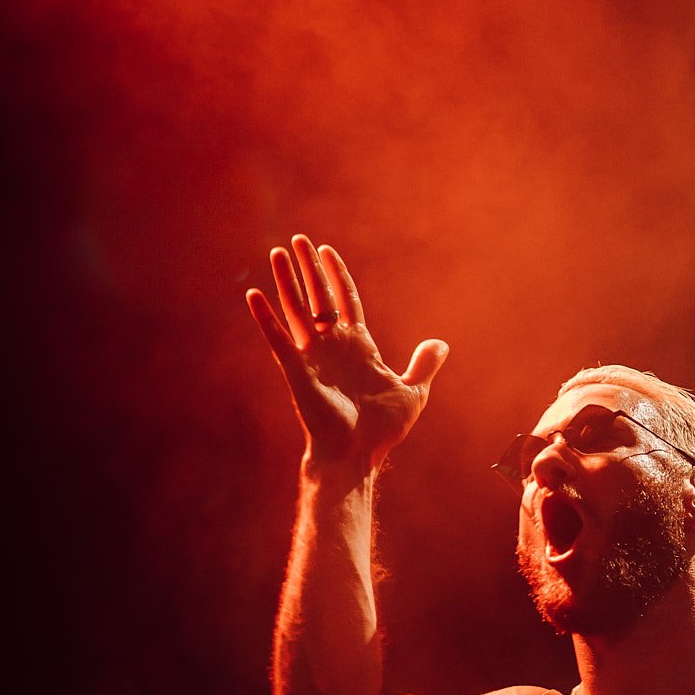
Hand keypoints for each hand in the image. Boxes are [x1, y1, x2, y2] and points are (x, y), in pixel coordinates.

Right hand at [246, 235, 447, 468]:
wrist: (358, 455)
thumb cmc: (382, 430)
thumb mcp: (413, 392)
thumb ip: (424, 365)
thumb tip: (441, 343)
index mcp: (359, 347)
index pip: (345, 301)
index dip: (337, 275)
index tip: (327, 251)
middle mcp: (333, 346)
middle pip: (319, 297)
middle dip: (309, 268)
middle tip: (298, 239)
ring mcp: (313, 356)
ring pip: (297, 309)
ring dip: (286, 281)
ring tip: (276, 253)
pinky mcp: (296, 370)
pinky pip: (278, 339)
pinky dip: (265, 318)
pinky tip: (254, 295)